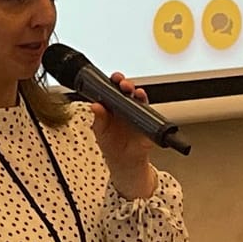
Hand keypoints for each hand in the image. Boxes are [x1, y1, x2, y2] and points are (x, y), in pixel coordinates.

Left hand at [91, 72, 155, 197]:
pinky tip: (141, 100)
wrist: (125, 162)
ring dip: (137, 92)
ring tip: (133, 91)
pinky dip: (145, 104)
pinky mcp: (147, 121)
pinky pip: (148, 110)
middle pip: (127, 90)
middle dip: (125, 83)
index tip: (112, 79)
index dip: (113, 82)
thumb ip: (99, 119)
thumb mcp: (101, 132)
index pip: (112, 89)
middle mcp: (125, 107)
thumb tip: (95, 106)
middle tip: (122, 83)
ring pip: (138, 97)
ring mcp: (137, 113)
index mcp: (112, 107)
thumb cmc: (111, 145)